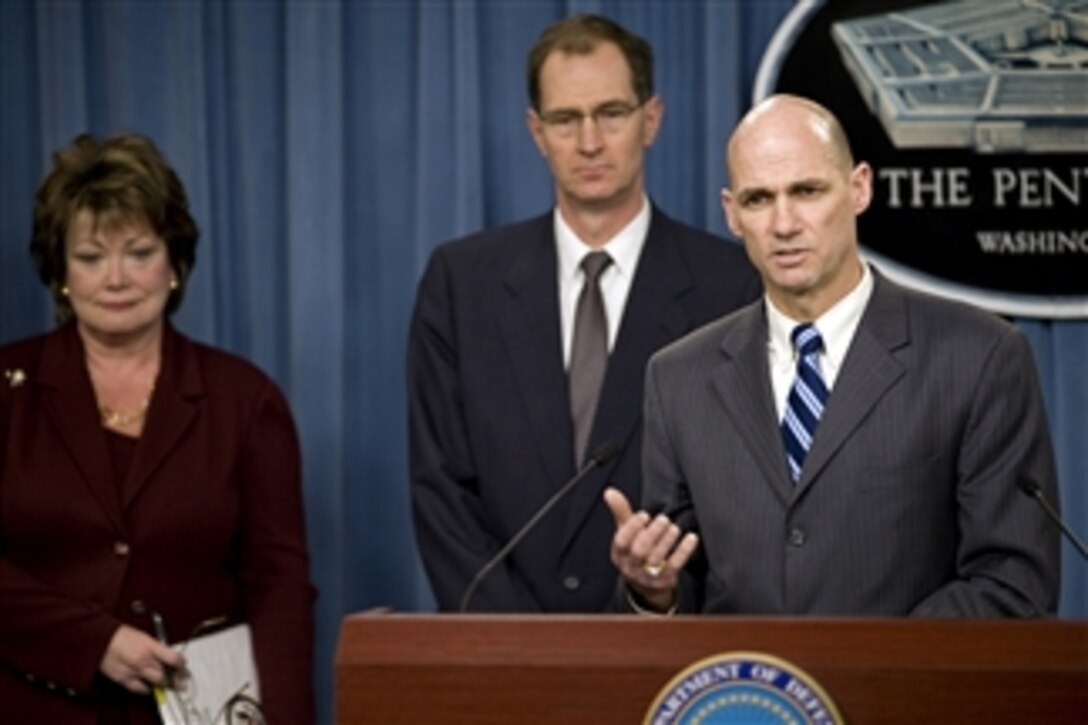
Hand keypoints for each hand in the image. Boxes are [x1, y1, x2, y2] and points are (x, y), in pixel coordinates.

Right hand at [99, 624, 185, 693]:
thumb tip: (167, 655)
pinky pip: (140, 688)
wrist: (100, 639)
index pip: (174, 659)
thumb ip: (156, 647)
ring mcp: (134, 671)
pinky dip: (147, 689)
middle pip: (167, 674)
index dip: (181, 664)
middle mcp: (144, 660)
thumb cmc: (120, 634)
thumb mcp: (144, 636)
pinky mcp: (123, 679)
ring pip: (156, 683)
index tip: (184, 666)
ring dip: (165, 684)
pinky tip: (150, 687)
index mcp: (151, 646)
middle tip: (182, 679)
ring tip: (171, 684)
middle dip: (176, 677)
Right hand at [603, 487, 698, 612]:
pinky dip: (683, 551)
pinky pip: (674, 566)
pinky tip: (691, 538)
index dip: (632, 528)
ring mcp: (647, 576)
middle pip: (639, 551)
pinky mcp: (664, 581)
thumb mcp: (626, 533)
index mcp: (619, 554)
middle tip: (663, 519)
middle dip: (651, 534)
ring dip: (666, 541)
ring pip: (656, 559)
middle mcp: (630, 567)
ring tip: (674, 527)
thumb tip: (610, 491)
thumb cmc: (635, 551)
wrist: (646, 586)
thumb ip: (620, 512)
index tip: (644, 514)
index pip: (621, 542)